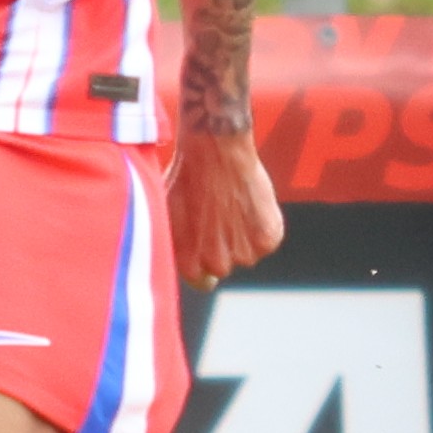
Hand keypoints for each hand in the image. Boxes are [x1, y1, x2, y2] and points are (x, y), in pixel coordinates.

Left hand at [163, 130, 284, 286]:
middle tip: (220, 215)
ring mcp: (243, 253)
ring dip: (244, 236)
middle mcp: (215, 264)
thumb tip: (164, 257)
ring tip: (234, 204)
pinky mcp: (267, 239)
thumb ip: (171, 244)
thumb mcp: (166, 216)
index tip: (208, 244)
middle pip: (224, 266)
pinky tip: (249, 201)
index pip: (201, 281)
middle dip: (223, 247)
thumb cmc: (185, 177)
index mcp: (187, 263)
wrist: (214, 151)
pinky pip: (267, 240)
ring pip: (248, 253)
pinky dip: (263, 224)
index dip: (205, 261)